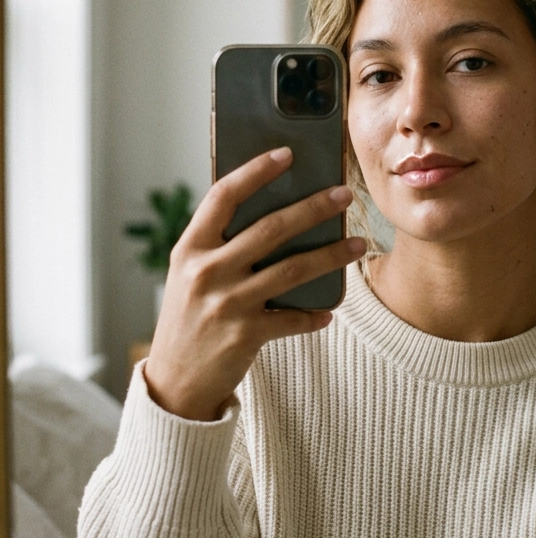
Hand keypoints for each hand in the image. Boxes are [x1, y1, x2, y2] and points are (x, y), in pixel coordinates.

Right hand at [144, 146, 364, 420]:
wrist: (174, 383)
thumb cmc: (188, 318)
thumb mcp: (189, 274)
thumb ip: (219, 245)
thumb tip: (272, 211)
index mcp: (190, 249)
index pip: (223, 196)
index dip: (255, 171)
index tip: (286, 154)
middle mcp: (206, 271)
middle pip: (270, 229)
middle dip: (313, 208)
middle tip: (343, 194)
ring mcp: (226, 303)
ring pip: (292, 269)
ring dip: (331, 255)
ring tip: (359, 244)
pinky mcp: (245, 335)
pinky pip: (293, 318)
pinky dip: (314, 314)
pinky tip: (329, 310)